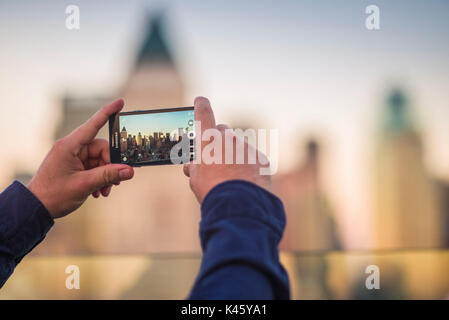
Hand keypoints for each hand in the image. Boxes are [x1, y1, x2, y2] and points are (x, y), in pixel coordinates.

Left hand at [28, 99, 133, 218]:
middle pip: (102, 149)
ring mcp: (74, 157)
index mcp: (69, 146)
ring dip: (106, 176)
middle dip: (111, 166)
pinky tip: (98, 191)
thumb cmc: (54, 194)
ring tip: (104, 191)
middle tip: (115, 181)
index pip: (93, 124)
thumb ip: (108, 176)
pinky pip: (94, 168)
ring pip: (100, 160)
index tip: (120, 102)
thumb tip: (129, 171)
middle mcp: (72, 148)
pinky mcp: (75, 166)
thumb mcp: (84, 185)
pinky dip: (99, 179)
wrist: (36, 207)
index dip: (108, 113)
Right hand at [183, 97, 270, 202]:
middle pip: (222, 131)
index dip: (201, 106)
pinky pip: (252, 158)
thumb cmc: (213, 191)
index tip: (200, 100)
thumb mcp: (196, 180)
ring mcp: (247, 148)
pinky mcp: (261, 159)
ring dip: (233, 154)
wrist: (240, 205)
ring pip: (238, 146)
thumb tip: (193, 166)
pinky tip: (244, 181)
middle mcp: (229, 139)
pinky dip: (247, 165)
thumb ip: (194, 168)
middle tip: (213, 156)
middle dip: (217, 139)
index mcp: (210, 140)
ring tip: (229, 176)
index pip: (204, 114)